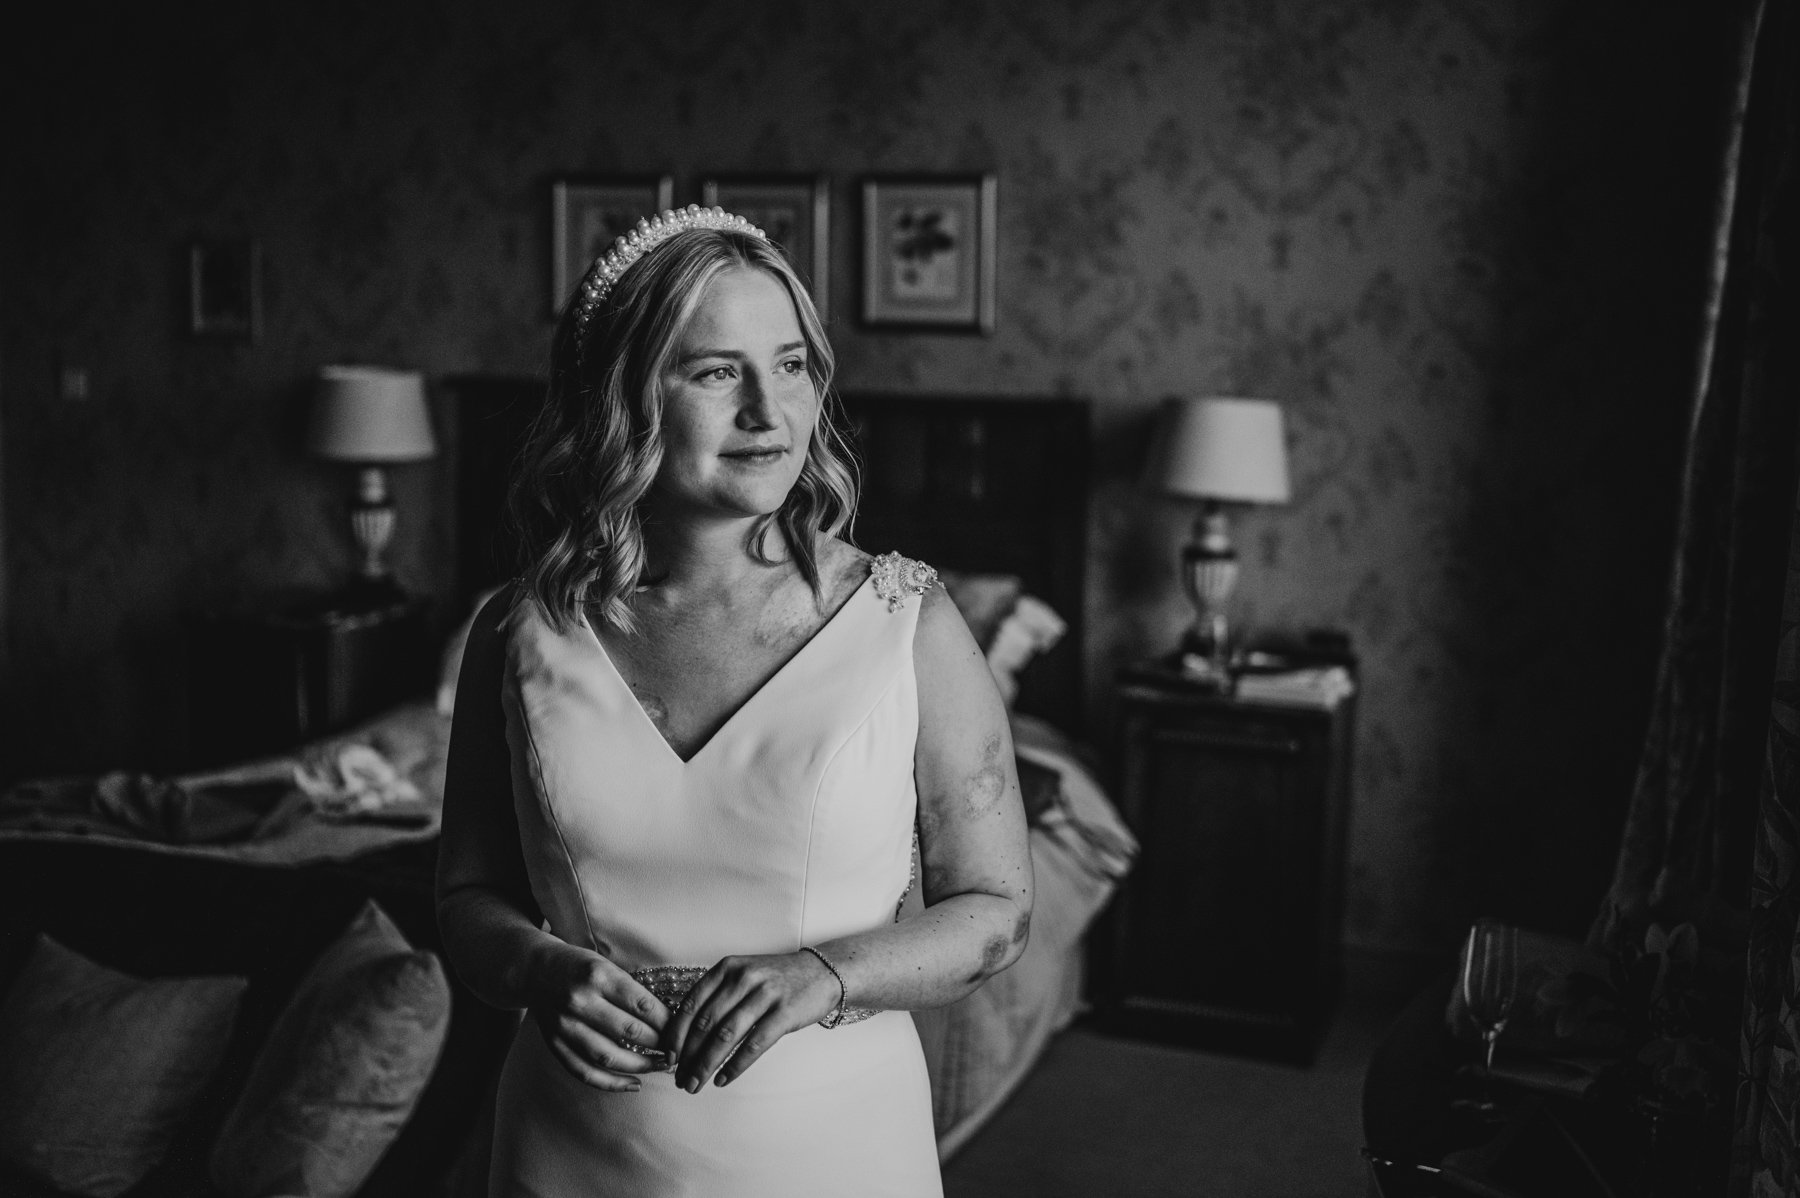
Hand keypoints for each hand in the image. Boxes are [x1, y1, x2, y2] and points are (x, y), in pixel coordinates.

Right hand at [526, 943, 672, 1091]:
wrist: (533, 971)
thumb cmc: (580, 966)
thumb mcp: (606, 966)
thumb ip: (632, 990)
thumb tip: (670, 1018)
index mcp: (598, 976)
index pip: (642, 1005)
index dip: (668, 1022)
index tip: (683, 1030)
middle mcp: (580, 1001)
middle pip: (628, 1032)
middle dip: (659, 1045)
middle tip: (678, 1050)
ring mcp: (565, 1026)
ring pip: (608, 1056)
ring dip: (641, 1066)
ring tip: (661, 1066)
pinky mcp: (555, 1044)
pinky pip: (585, 1072)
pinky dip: (611, 1083)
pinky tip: (634, 1084)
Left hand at [664, 951, 841, 1092]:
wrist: (821, 972)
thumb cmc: (776, 980)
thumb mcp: (743, 975)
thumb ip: (716, 996)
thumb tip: (684, 1034)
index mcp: (727, 968)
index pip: (691, 1004)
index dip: (676, 1034)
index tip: (668, 1058)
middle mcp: (743, 978)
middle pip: (705, 1023)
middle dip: (688, 1056)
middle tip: (680, 1079)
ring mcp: (765, 994)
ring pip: (726, 1036)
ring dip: (706, 1064)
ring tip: (696, 1084)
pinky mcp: (785, 1013)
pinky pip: (754, 1044)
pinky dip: (735, 1065)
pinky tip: (723, 1079)